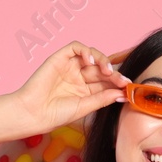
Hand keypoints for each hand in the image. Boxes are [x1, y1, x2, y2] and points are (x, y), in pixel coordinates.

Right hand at [9, 41, 132, 136]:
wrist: (33, 113)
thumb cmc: (55, 114)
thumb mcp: (84, 107)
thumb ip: (102, 98)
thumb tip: (122, 93)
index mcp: (85, 90)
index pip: (105, 81)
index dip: (117, 82)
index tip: (128, 87)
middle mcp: (78, 76)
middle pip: (101, 68)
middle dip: (113, 73)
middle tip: (121, 80)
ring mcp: (69, 66)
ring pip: (91, 55)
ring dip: (102, 61)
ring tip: (107, 71)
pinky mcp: (59, 58)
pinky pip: (75, 47)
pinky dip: (85, 51)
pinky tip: (91, 61)